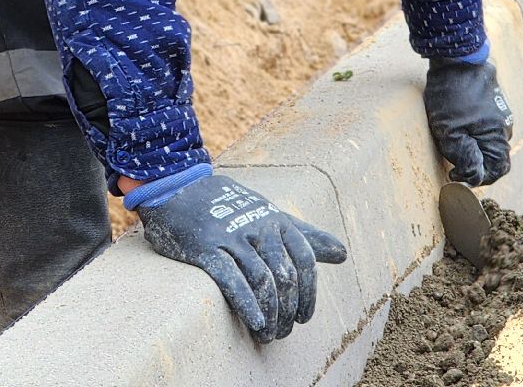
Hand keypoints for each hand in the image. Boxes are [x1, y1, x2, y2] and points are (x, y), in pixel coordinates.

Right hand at [136, 174, 345, 342]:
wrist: (179, 188)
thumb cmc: (230, 207)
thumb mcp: (272, 216)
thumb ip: (306, 236)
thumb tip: (343, 254)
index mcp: (276, 220)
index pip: (304, 258)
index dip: (309, 292)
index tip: (304, 317)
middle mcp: (258, 227)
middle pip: (285, 275)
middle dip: (288, 309)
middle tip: (283, 331)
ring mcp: (232, 237)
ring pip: (262, 280)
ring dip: (270, 313)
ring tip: (268, 334)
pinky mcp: (207, 248)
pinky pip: (232, 279)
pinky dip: (247, 303)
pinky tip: (255, 322)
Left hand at [424, 56, 513, 185]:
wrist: (456, 57)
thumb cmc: (451, 95)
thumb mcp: (450, 132)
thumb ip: (465, 158)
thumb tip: (473, 179)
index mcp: (498, 137)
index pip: (497, 171)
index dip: (477, 180)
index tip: (455, 176)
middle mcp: (505, 126)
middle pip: (493, 156)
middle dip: (473, 163)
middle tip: (450, 159)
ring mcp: (500, 112)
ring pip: (488, 140)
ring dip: (472, 146)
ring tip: (449, 138)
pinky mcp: (492, 101)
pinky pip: (485, 125)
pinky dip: (472, 131)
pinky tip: (454, 122)